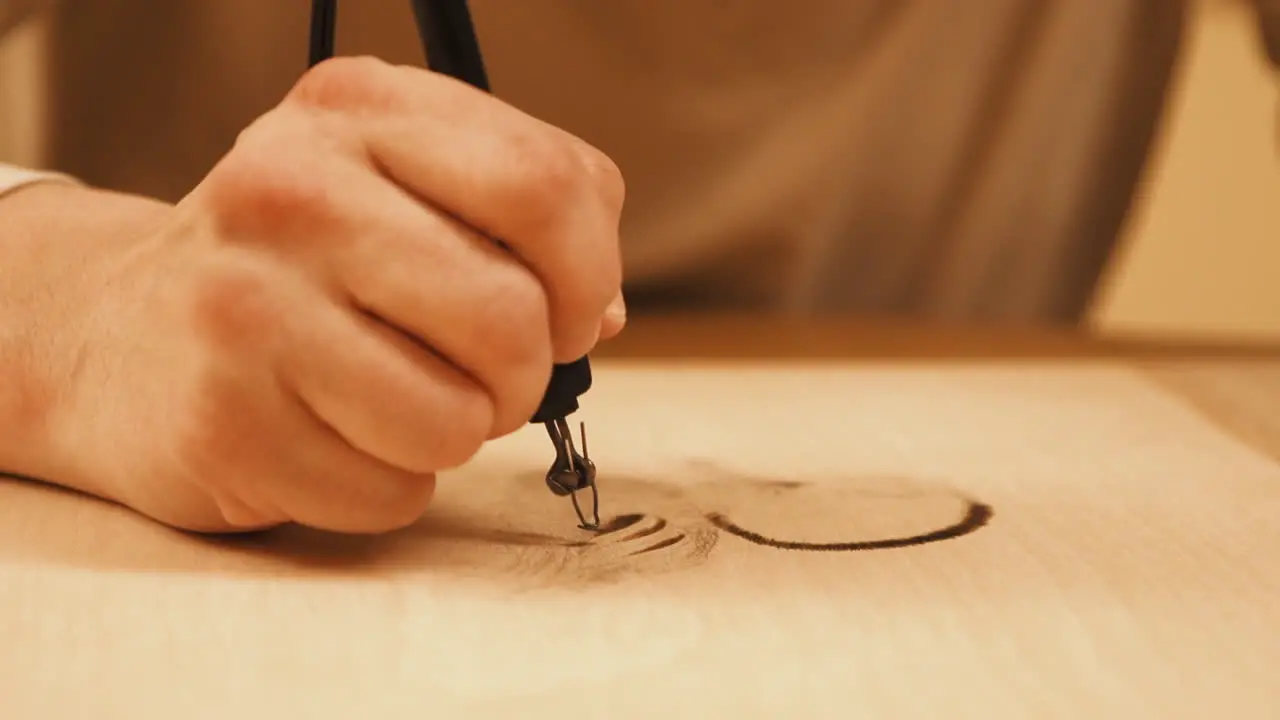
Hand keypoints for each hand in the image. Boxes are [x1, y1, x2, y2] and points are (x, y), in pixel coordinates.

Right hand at [45, 56, 625, 533]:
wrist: (121, 335)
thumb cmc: (300, 268)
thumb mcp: (402, 189)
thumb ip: (522, 220)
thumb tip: (600, 313)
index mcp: (359, 109)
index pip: (546, 186)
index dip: (588, 276)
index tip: (568, 315)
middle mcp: (290, 186)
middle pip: (511, 316)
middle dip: (523, 376)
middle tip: (480, 376)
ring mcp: (245, 302)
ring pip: (458, 421)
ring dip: (454, 436)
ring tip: (396, 401)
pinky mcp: (223, 416)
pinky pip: (393, 493)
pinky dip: (389, 486)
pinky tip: (330, 436)